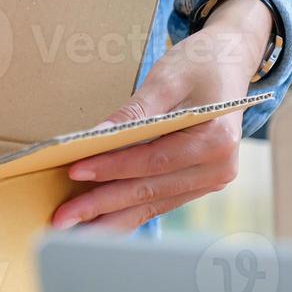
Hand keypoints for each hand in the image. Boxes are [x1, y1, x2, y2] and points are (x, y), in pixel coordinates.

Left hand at [51, 0, 273, 231]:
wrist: (229, 62)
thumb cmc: (200, 64)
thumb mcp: (167, 79)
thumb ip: (135, 111)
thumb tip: (99, 136)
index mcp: (216, 140)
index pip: (154, 160)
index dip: (112, 168)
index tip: (75, 170)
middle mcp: (218, 168)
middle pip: (148, 190)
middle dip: (101, 205)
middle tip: (62, 218)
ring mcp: (209, 181)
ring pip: (149, 205)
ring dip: (108, 219)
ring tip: (71, 229)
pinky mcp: (195, 185)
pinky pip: (155, 204)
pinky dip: (124, 213)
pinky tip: (96, 224)